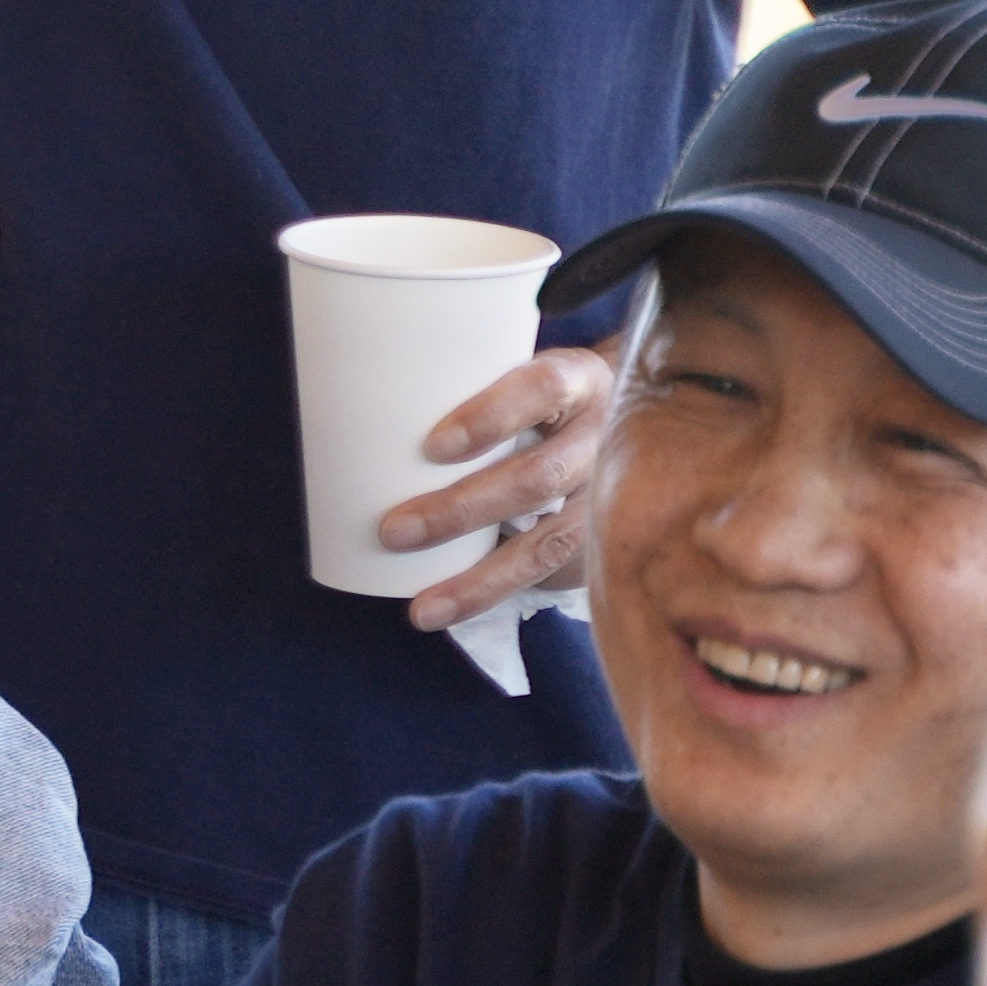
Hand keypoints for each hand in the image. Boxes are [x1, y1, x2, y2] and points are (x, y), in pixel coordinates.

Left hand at [384, 343, 607, 636]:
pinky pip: (552, 575)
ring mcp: (614, 494)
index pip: (540, 387)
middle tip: (393, 530)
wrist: (634, 421)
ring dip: (480, 579)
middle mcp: (604, 435)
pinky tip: (450, 611)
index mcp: (576, 379)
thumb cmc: (539, 397)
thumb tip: (351, 409)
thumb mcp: (518, 374)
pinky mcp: (605, 539)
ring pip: (549, 542)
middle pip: (538, 476)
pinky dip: (498, 595)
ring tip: (423, 608)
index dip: (490, 416)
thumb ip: (463, 385)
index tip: (433, 447)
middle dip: (461, 510)